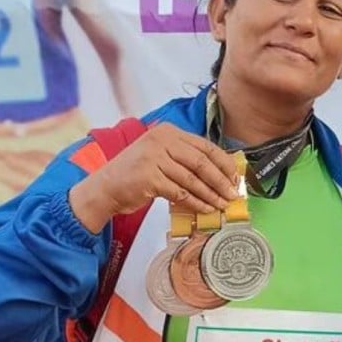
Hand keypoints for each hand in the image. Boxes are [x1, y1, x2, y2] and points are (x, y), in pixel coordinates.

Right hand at [69, 122, 238, 232]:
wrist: (106, 187)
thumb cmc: (137, 174)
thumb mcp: (161, 156)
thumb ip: (186, 159)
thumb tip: (221, 174)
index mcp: (168, 132)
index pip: (205, 146)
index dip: (224, 163)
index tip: (235, 178)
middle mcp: (161, 140)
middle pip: (202, 162)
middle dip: (221, 181)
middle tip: (233, 194)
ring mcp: (154, 158)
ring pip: (193, 179)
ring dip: (210, 195)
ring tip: (222, 205)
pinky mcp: (149, 177)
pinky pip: (180, 192)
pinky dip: (195, 203)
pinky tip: (205, 209)